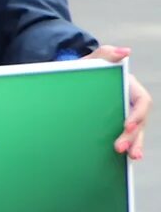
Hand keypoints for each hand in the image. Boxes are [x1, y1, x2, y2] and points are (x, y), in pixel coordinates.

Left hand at [91, 45, 149, 159]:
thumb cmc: (83, 69)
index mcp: (129, 87)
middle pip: (140, 121)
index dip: (138, 114)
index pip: (142, 101)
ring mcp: (123, 114)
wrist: (69, 80)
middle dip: (134, 136)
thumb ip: (105, 54)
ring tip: (131, 158)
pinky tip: (124, 160)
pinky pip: (124, 137)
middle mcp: (129, 102)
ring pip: (135, 132)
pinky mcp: (113, 125)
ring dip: (135, 145)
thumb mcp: (90, 61)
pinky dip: (126, 147)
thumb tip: (125, 51)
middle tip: (120, 148)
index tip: (127, 125)